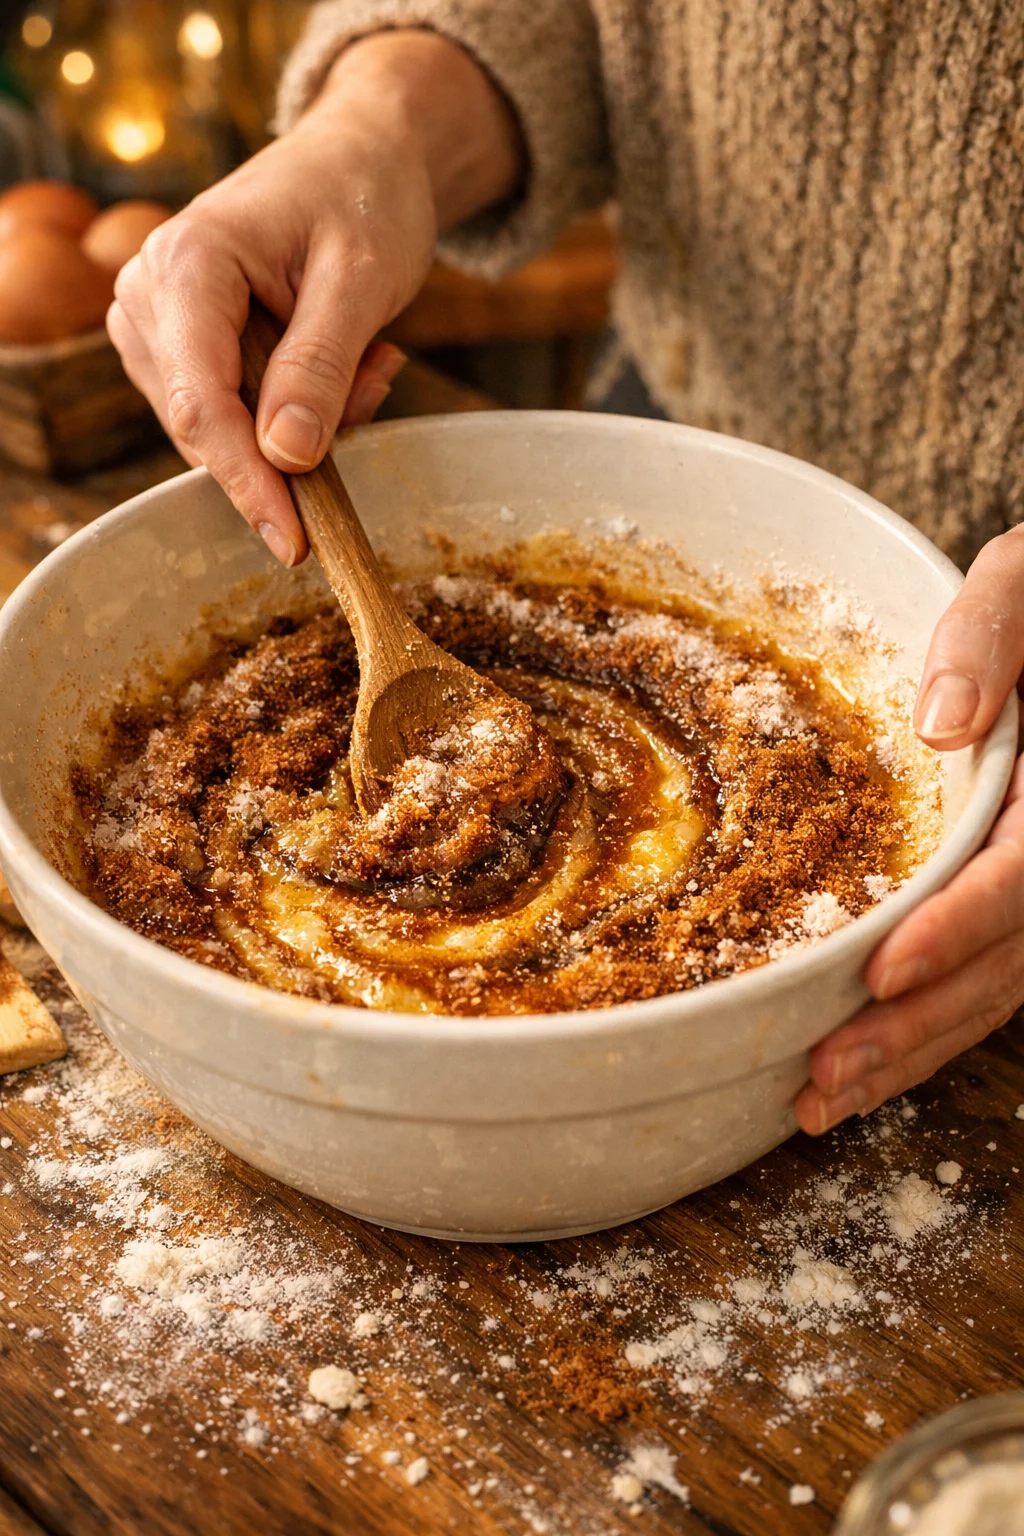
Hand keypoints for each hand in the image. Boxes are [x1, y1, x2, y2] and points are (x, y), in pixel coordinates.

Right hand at [107, 30, 521, 565]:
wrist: (359, 158)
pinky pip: (235, 418)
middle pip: (207, 426)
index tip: (295, 543)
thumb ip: (320, 367)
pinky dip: (298, 411)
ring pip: (223, 432)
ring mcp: (156, 326)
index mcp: (185, 265)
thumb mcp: (360, 280)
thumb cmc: (362, 198)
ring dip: (307, 420)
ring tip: (367, 356)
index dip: (248, 483)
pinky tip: (345, 362)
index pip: (201, 404)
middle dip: (298, 437)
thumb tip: (284, 457)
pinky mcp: (179, 351)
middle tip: (377, 379)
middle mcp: (148, 296)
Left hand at [796, 527, 1023, 1134]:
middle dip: (917, 1025)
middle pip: (1005, 962)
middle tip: (824, 1075)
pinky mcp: (1014, 900)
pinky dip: (927, 1028)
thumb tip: (940, 722)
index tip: (886, 967)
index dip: (962, 927)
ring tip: (822, 1100)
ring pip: (995, 990)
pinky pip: (985, 977)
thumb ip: (997, 633)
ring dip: (913, 1051)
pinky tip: (861, 1065)